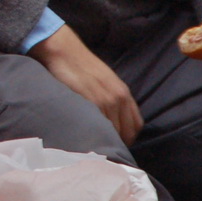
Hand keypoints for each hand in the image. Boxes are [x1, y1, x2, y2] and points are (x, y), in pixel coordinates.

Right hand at [29, 25, 143, 144]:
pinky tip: (88, 135)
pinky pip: (99, 125)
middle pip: (128, 132)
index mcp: (123, 92)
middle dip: (119, 143)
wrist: (65, 52)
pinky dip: (95, 133)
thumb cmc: (81, 66)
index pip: (136, 125)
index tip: (118, 142)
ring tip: (96, 144)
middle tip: (106, 148)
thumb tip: (112, 118)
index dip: (128, 137)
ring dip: (106, 140)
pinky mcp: (91, 101)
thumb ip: (112, 98)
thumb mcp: (104, 81)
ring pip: (113, 131)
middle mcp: (118, 97)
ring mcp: (106, 100)